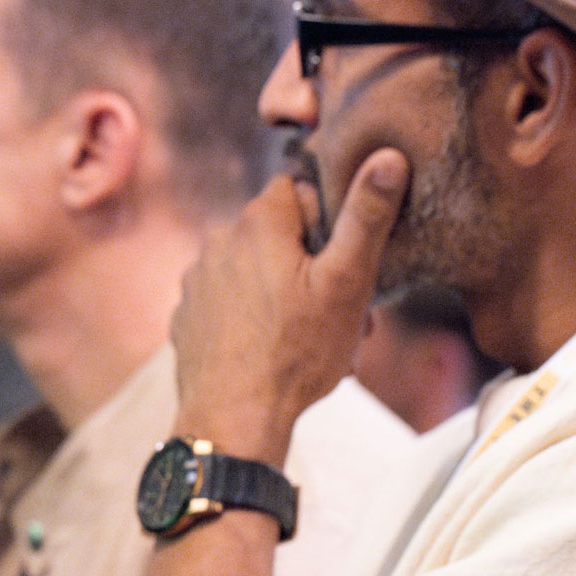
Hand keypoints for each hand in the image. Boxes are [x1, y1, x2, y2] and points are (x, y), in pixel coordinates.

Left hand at [171, 148, 408, 463]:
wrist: (234, 419)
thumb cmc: (297, 352)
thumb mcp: (347, 282)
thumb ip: (366, 216)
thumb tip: (387, 156)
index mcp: (258, 222)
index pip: (298, 190)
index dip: (327, 220)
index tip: (342, 260)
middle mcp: (219, 239)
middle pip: (278, 233)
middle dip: (310, 263)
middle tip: (339, 310)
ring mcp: (197, 278)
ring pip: (254, 269)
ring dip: (282, 291)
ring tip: (310, 337)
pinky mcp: (188, 314)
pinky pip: (229, 300)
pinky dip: (251, 315)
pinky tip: (271, 349)